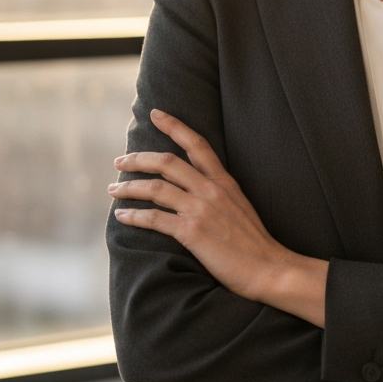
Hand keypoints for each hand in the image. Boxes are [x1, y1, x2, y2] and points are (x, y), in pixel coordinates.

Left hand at [109, 109, 327, 325]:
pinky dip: (134, 216)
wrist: (268, 267)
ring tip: (114, 189)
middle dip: (138, 159)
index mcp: (224, 181)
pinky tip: (122, 216)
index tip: (155, 114)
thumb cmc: (254, 243)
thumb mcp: (240, 206)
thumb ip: (219, 193)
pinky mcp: (192, 232)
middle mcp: (211, 189)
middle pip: (167, 162)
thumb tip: (197, 188)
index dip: (174, 126)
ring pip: (156, 188)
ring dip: (129, 187)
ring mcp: (201, 209)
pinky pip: (155, 218)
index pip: (197, 144)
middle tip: (119, 161)